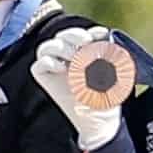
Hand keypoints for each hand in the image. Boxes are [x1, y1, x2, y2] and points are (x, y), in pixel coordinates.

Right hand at [31, 25, 120, 151]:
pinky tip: (62, 69)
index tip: (101, 35)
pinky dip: (48, 62)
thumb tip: (104, 37)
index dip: (90, 31)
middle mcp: (67, 60)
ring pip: (46, 47)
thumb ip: (109, 55)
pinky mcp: (46, 81)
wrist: (99, 122)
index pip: (82, 35)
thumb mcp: (114, 73)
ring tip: (73, 57)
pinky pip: (38, 66)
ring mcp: (56, 70)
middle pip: (62, 36)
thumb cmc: (107, 98)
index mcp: (84, 55)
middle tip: (86, 42)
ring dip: (60, 47)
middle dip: (74, 34)